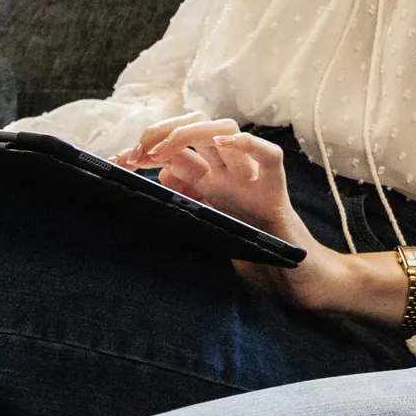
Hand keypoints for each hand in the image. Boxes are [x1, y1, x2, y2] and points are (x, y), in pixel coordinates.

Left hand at [130, 121, 360, 310]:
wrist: (295, 284)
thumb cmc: (250, 265)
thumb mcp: (201, 240)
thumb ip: (181, 217)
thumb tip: (148, 197)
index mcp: (206, 187)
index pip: (174, 151)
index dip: (145, 150)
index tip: (120, 161)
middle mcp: (226, 176)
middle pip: (196, 130)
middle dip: (162, 134)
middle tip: (138, 154)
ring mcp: (251, 179)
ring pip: (226, 132)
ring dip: (192, 133)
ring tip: (165, 149)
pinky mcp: (276, 190)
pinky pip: (268, 156)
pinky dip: (249, 145)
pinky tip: (227, 145)